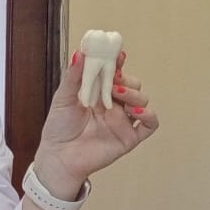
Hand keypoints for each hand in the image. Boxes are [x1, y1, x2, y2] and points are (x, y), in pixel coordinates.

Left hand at [32, 49, 158, 193]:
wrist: (59, 157)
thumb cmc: (59, 128)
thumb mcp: (63, 98)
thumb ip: (74, 76)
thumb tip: (80, 52)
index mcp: (99, 93)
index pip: (115, 73)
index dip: (118, 62)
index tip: (116, 54)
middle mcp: (114, 105)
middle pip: (133, 85)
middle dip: (127, 79)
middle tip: (114, 80)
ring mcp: (123, 121)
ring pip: (142, 101)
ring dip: (134, 94)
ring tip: (118, 94)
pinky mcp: (129, 137)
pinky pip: (150, 124)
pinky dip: (149, 115)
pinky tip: (135, 111)